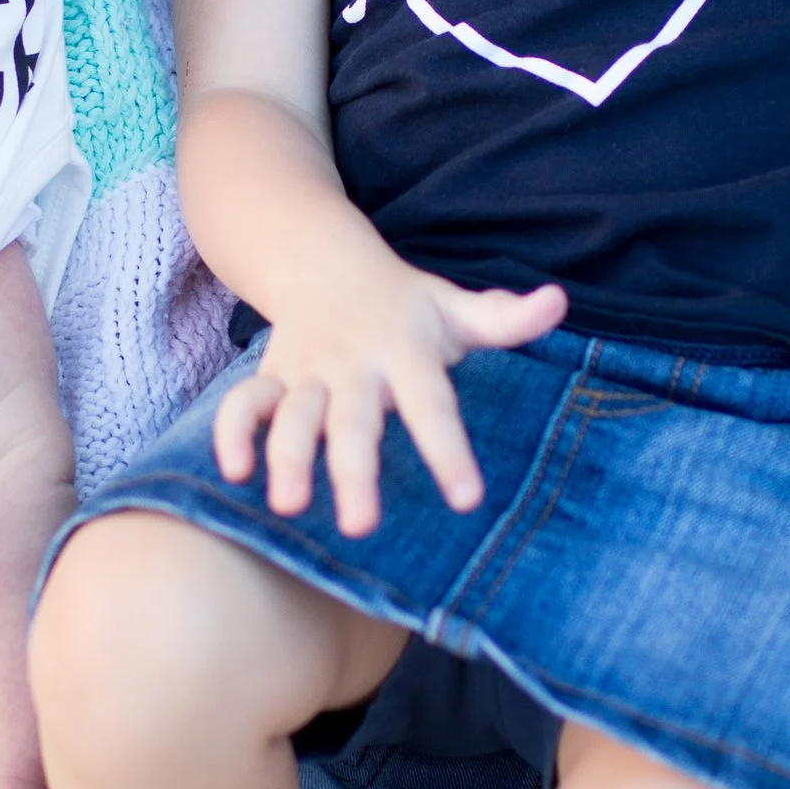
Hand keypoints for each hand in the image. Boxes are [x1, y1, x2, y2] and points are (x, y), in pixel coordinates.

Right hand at [216, 258, 567, 535]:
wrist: (325, 261)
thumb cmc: (406, 305)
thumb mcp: (455, 307)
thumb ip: (503, 317)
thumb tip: (557, 302)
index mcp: (405, 351)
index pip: (432, 404)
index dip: (448, 450)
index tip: (467, 500)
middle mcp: (354, 364)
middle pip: (353, 421)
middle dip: (353, 472)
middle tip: (361, 527)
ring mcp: (308, 371)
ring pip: (292, 415)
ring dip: (286, 458)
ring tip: (288, 507)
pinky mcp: (271, 377)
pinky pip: (242, 403)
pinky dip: (232, 434)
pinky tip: (232, 475)